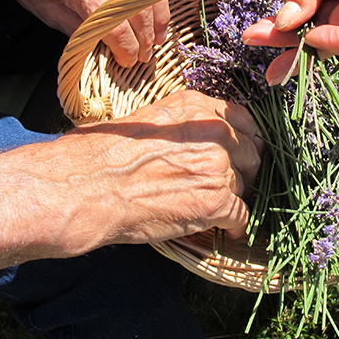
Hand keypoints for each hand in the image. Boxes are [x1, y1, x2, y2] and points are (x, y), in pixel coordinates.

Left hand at [0, 0, 168, 66]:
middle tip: (143, 55)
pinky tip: (154, 13)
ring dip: (158, 17)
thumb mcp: (42, 6)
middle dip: (144, 37)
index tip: (127, 61)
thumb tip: (103, 49)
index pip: (111, 20)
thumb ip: (74, 28)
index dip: (124, 46)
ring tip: (157, 38)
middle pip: (136, 6)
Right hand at [57, 90, 263, 249]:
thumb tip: (199, 141)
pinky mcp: (217, 202)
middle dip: (245, 171)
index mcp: (197, 107)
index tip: (239, 156)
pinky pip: (242, 216)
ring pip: (246, 185)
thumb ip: (184, 126)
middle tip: (231, 187)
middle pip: (251, 153)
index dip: (244, 142)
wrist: (87, 188)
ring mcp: (218, 166)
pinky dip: (235, 227)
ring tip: (216, 211)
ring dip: (234, 199)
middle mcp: (214, 131)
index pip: (243, 120)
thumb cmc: (102, 155)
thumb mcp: (149, 121)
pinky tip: (226, 232)